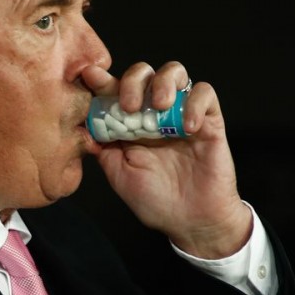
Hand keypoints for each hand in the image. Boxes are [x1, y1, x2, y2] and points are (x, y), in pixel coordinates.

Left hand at [81, 61, 251, 258]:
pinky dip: (194, 103)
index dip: (102, 79)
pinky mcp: (210, 120)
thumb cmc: (156, 200)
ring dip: (164, 82)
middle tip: (128, 105)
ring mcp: (182, 114)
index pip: (116, 90)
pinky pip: (205, 94)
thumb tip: (84, 123)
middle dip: (133, 80)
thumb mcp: (119, 174)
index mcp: (131, 122)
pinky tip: (187, 127)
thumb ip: (104, 146)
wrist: (192, 222)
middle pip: (145, 73)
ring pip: (175, 72)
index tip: (90, 76)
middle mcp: (155, 113)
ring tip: (159, 106)